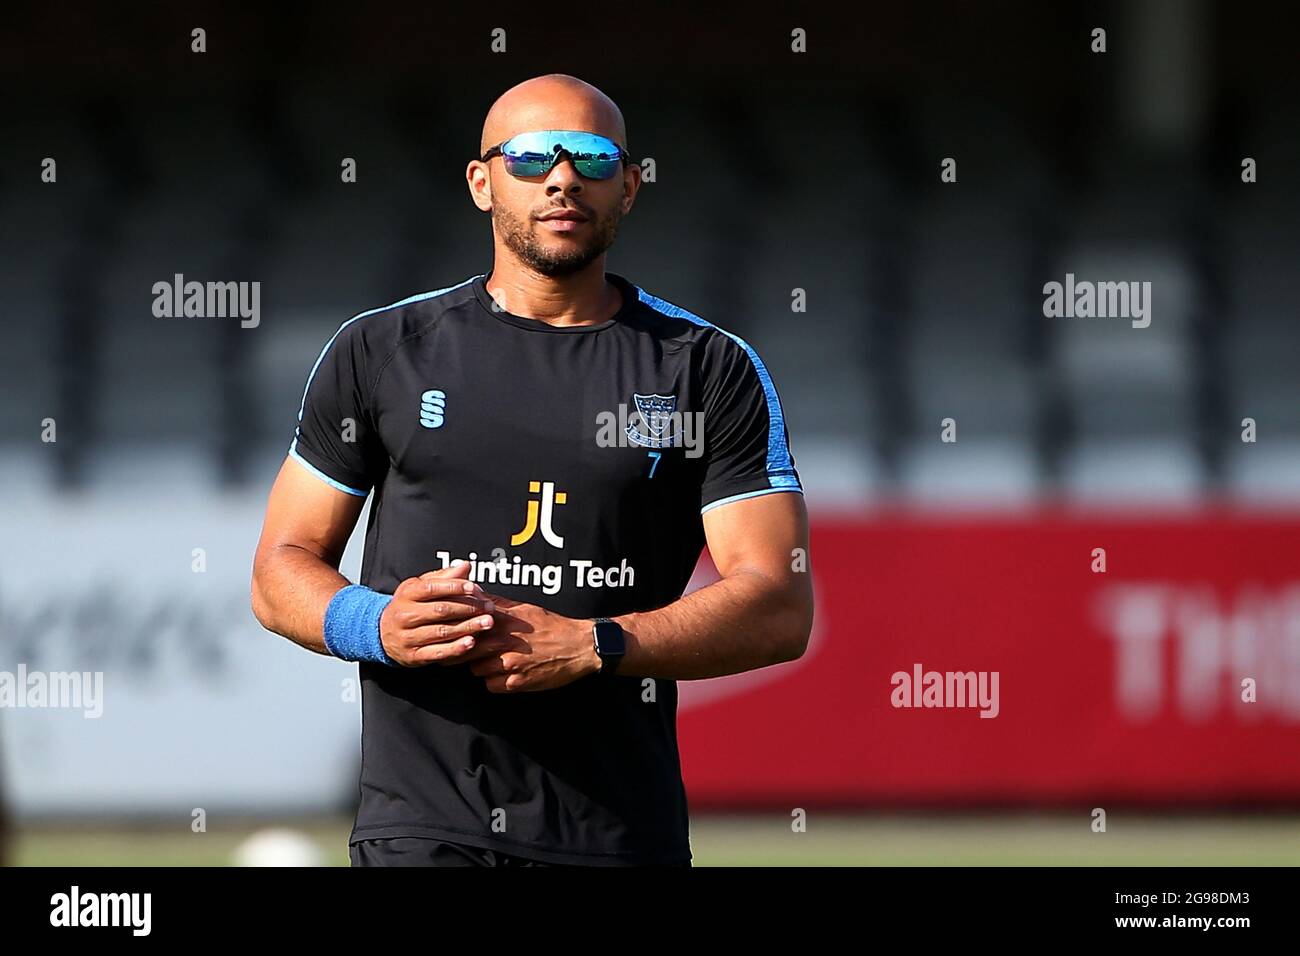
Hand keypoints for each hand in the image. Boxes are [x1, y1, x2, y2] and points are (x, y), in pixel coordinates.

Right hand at [379, 562, 495, 666]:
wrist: (381, 633)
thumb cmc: (408, 605)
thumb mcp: (420, 587)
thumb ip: (444, 577)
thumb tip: (466, 565)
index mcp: (407, 594)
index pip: (432, 588)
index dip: (454, 587)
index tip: (475, 587)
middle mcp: (405, 615)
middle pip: (440, 610)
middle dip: (468, 608)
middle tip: (489, 607)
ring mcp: (407, 637)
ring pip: (441, 632)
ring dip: (467, 628)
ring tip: (487, 623)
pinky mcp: (413, 656)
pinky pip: (437, 652)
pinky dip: (455, 648)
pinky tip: (471, 643)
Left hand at [467, 594, 600, 692]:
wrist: (579, 647)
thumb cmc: (552, 626)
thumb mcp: (525, 608)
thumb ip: (497, 603)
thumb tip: (474, 592)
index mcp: (504, 620)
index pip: (467, 623)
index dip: (457, 628)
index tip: (452, 631)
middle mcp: (504, 641)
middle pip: (466, 649)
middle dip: (464, 650)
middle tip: (464, 651)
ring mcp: (509, 663)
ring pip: (476, 669)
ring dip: (482, 667)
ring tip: (493, 661)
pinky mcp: (516, 682)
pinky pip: (490, 685)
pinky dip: (495, 682)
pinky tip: (505, 674)